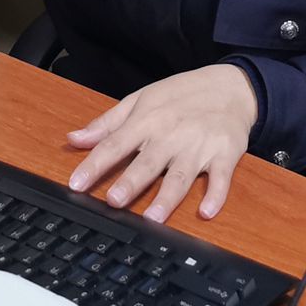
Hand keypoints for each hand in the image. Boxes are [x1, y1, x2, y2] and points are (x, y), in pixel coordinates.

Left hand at [65, 66, 258, 222]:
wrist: (231, 86)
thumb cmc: (182, 95)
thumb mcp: (141, 100)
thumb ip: (107, 123)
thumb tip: (73, 139)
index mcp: (147, 120)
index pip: (115, 143)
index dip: (95, 164)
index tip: (76, 184)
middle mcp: (172, 134)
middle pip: (148, 162)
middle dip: (131, 181)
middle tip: (113, 200)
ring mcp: (199, 145)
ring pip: (181, 175)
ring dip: (168, 197)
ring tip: (153, 218)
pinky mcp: (225, 154)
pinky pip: (221, 177)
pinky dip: (216, 194)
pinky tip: (206, 211)